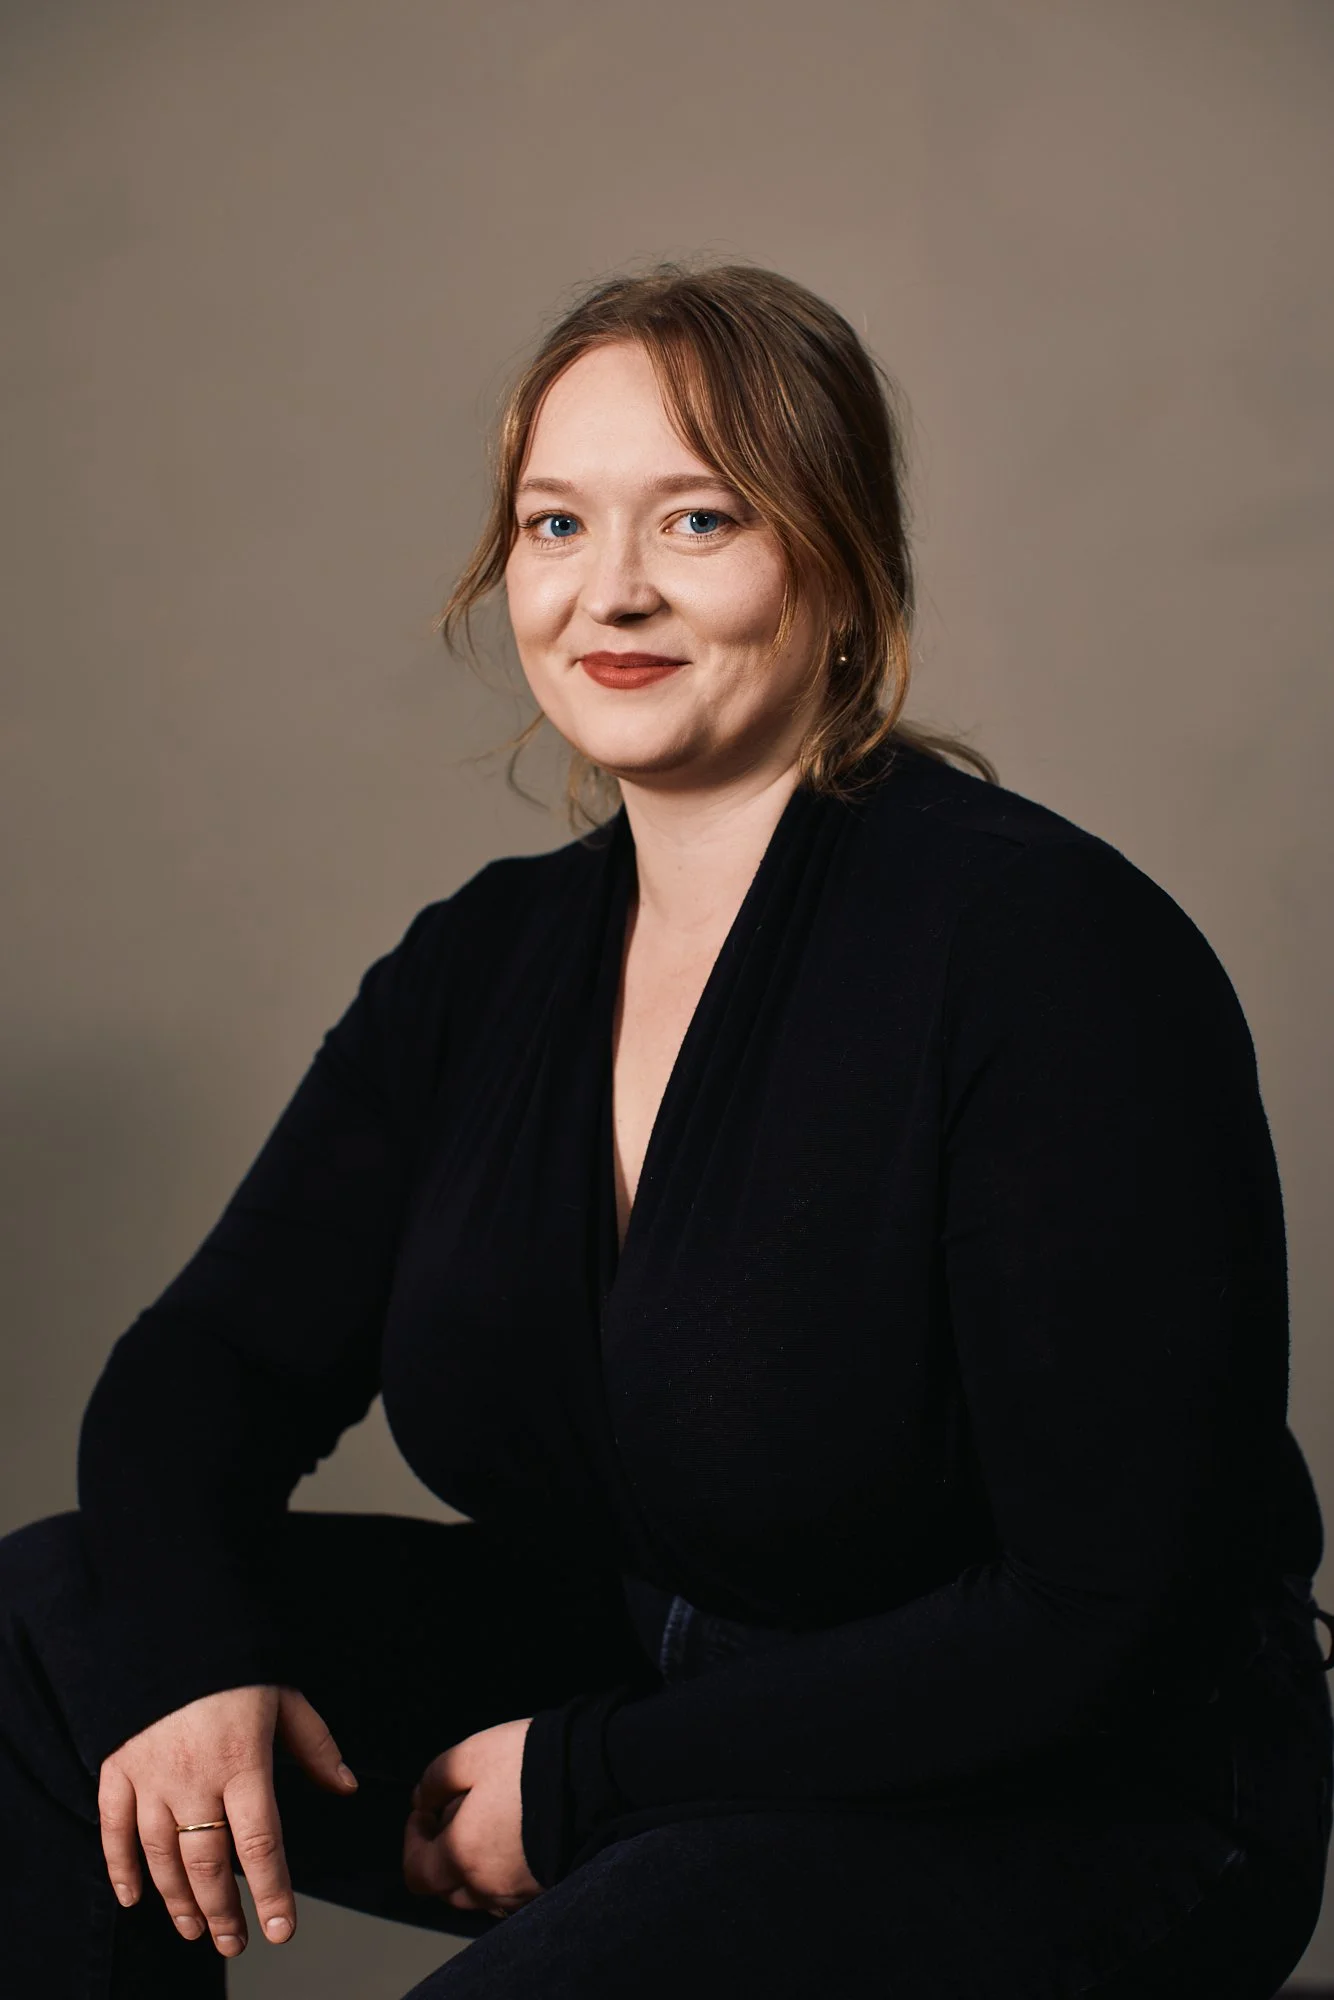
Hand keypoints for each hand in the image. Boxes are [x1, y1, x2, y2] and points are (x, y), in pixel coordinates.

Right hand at [98, 1683, 358, 1959]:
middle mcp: (195, 1778)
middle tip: (234, 1943)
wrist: (171, 1628)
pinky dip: (121, 1869)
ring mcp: (152, 1777)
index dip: (272, 1892)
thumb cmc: (236, 1666)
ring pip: (163, 1857)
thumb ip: (315, 1746)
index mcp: (243, 1762)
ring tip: (194, 1929)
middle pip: (209, 1863)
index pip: (261, 1843)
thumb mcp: (285, 1698)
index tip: (280, 1929)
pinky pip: (114, 1831)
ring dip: (178, 1900)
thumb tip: (346, 1787)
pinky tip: (133, 1899)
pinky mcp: (118, 1770)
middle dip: (223, 1911)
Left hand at [403, 1718, 541, 1918]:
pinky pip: (509, 1895)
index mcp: (463, 1855)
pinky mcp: (545, 1891)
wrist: (594, 1777)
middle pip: (446, 1887)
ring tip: (489, 1824)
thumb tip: (420, 1801)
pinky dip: (501, 1874)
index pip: (416, 1873)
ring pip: (478, 1893)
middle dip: (441, 1852)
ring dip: (471, 1866)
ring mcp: (519, 1894)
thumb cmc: (529, 1764)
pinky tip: (515, 1842)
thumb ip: (435, 1779)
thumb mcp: (472, 1754)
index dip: (412, 1841)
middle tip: (458, 1811)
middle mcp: (488, 1886)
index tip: (425, 1812)